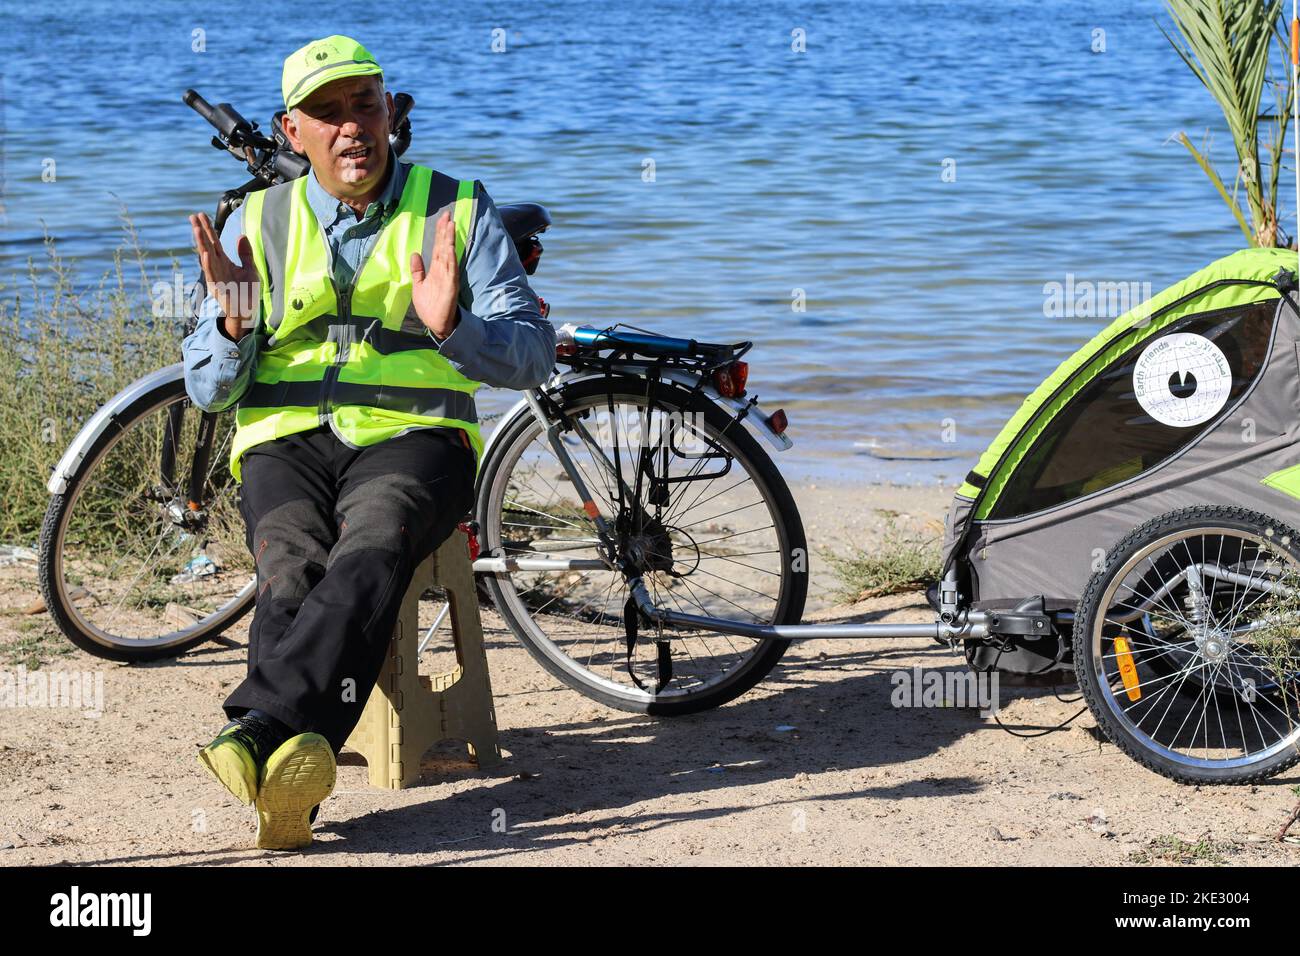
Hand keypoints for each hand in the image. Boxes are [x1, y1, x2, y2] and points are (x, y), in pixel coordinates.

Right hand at [190, 212, 259, 340]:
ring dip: (201, 243)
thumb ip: (245, 254)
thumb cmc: (247, 291)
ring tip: (196, 229)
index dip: (208, 228)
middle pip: (207, 245)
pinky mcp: (217, 287)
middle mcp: (217, 266)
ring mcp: (215, 276)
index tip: (200, 214)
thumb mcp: (250, 269)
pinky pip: (211, 274)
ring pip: (206, 256)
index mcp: (223, 261)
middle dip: (200, 231)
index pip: (214, 241)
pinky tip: (205, 254)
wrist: (246, 311)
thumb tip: (241, 236)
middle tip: (193, 216)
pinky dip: (207, 264)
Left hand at [410, 211, 459, 338]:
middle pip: (444, 246)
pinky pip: (451, 271)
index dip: (440, 232)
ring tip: (450, 225)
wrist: (436, 324)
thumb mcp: (418, 285)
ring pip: (448, 255)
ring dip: (449, 241)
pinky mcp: (450, 287)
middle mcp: (443, 271)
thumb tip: (415, 254)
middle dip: (445, 231)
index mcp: (436, 269)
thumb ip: (417, 270)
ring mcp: (448, 278)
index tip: (442, 218)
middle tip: (447, 214)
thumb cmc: (429, 306)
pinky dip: (450, 259)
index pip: (438, 247)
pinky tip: (449, 248)